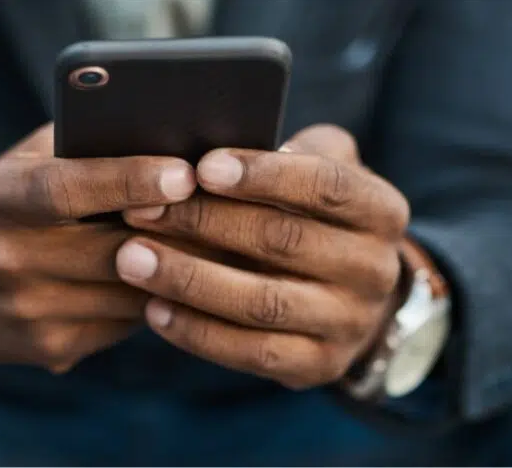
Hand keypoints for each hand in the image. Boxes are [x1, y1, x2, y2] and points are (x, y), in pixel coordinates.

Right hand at [0, 123, 196, 372]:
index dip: (126, 180)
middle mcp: (7, 261)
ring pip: (132, 293)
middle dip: (178, 231)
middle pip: (115, 250)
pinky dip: (151, 298)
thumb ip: (79, 149)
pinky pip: (125, 323)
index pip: (67, 190)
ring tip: (212, 240)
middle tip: (231, 208)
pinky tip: (164, 276)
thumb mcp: (20, 164)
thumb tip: (165, 138)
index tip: (183, 172)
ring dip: (176, 268)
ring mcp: (28, 313)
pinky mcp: (50, 350)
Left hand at [116, 124, 410, 389]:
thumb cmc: (313, 214)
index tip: (202, 167)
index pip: (327, 186)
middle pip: (283, 241)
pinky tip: (153, 309)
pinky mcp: (318, 366)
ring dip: (189, 279)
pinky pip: (251, 353)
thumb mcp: (320, 169)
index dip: (264, 175)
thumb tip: (211, 145)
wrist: (352, 297)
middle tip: (140, 210)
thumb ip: (289, 150)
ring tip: (131, 259)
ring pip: (262, 302)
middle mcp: (375, 269)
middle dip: (204, 222)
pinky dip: (197, 332)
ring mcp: (349, 324)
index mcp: (380, 210)